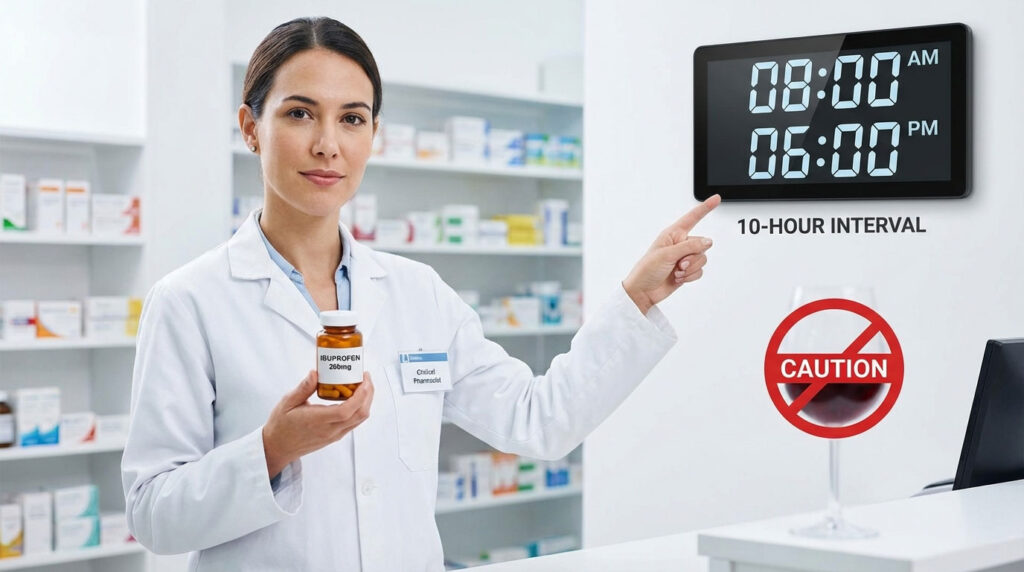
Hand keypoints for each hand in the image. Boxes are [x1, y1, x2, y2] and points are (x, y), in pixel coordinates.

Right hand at [262, 370, 373, 477]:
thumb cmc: (281, 425)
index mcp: (318, 420)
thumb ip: (303, 388)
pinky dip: (358, 409)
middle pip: (359, 414)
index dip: (360, 395)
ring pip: (359, 419)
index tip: (364, 380)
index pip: (346, 410)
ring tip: (362, 386)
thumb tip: (315, 373)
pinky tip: (353, 398)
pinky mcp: (334, 437)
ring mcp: (334, 435)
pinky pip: (353, 423)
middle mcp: (329, 430)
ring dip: (365, 402)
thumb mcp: (287, 402)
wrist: (278, 447)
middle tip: (366, 378)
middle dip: (368, 395)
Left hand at [622, 194, 720, 313]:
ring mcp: (684, 258)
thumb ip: (690, 246)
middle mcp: (680, 244)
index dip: (704, 208)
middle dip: (692, 257)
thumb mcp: (667, 254)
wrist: (643, 291)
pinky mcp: (687, 271)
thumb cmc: (647, 270)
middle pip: (702, 245)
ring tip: (677, 272)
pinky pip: (699, 271)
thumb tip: (708, 242)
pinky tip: (679, 278)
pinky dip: (691, 276)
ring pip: (702, 259)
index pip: (692, 218)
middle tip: (678, 264)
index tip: (716, 199)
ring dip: (691, 268)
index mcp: (672, 234)